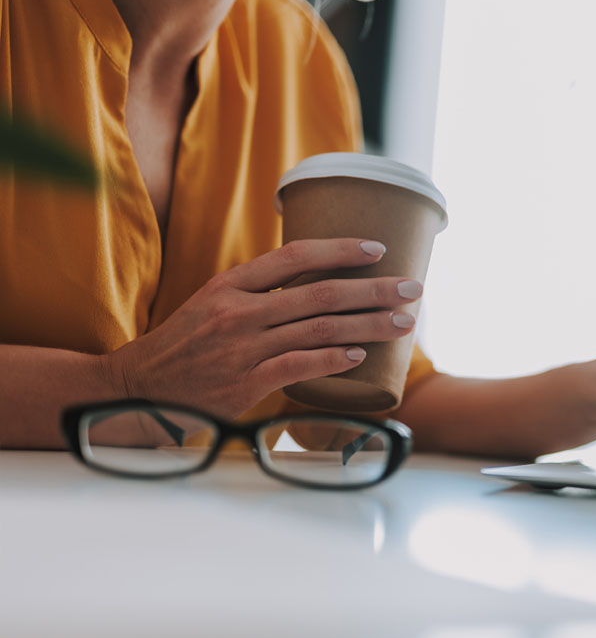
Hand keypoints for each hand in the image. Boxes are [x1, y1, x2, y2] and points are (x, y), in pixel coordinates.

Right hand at [106, 239, 420, 417]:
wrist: (140, 388)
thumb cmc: (187, 345)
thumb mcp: (215, 303)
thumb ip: (262, 293)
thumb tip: (321, 283)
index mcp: (233, 283)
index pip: (295, 255)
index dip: (340, 249)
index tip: (378, 249)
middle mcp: (240, 310)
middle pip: (320, 293)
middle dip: (373, 290)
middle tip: (413, 288)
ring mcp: (244, 346)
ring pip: (320, 329)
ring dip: (368, 325)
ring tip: (402, 323)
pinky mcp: (246, 382)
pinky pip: (300, 366)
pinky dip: (334, 360)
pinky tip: (361, 357)